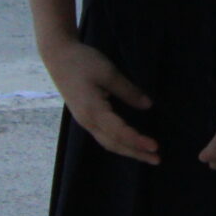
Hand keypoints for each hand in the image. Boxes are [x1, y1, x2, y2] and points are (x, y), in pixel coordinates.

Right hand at [43, 39, 158, 165]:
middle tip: (157, 160)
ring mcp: (85, 120)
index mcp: (93, 111)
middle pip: (113, 143)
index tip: (155, 146)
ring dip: (127, 150)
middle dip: (135, 153)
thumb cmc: (83, 62)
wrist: (58, 56)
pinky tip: (128, 143)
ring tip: (146, 155)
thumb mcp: (109, 73)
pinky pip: (103, 135)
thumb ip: (128, 91)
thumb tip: (148, 106)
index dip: (137, 141)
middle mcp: (88, 121)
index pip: (119, 132)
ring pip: (108, 142)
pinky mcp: (85, 116)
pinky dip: (118, 142)